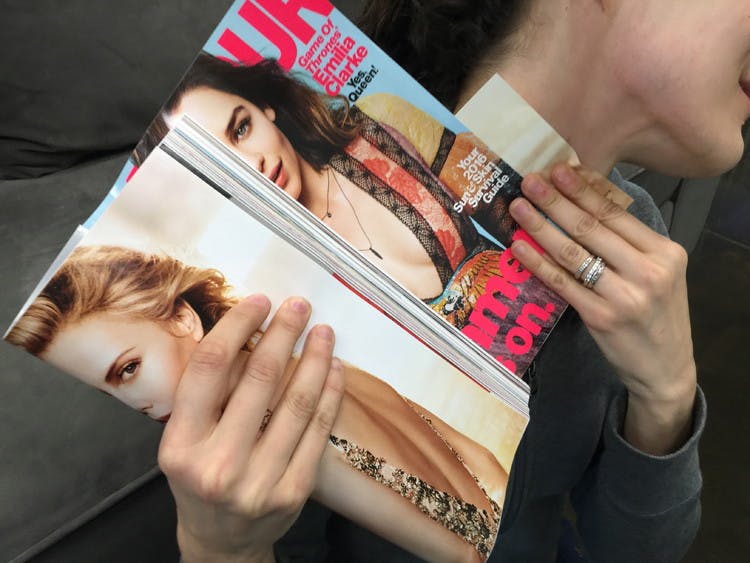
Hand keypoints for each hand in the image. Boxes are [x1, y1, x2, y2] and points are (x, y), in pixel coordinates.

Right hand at [158, 295, 343, 562]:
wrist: (222, 541)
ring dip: (315, 359)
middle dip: (283, 333)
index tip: (258, 302)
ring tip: (324, 331)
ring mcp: (259, 481)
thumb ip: (207, 396)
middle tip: (299, 306)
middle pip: (260, 379)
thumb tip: (247, 330)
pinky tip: (336, 369)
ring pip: (297, 403)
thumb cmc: (200, 479)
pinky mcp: (294, 491)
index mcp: (180, 445)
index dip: (237, 327)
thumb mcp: (184, 441)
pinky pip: (318, 431)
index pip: (210, 368)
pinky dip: (331, 394)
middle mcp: (218, 464)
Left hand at [508, 163, 696, 453]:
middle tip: (530, 180)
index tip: (559, 169)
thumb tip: (584, 203)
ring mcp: (625, 296)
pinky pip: (563, 283)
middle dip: (557, 200)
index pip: (617, 213)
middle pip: (592, 227)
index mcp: (665, 252)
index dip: (584, 190)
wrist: (666, 368)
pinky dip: (538, 263)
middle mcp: (649, 271)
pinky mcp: (602, 317)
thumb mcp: (658, 273)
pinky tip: (520, 247)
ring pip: (574, 252)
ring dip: (541, 226)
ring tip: (519, 206)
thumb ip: (628, 243)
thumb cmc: (656, 314)